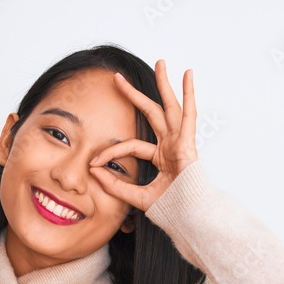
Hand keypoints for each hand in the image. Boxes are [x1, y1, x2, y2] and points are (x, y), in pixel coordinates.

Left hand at [88, 59, 198, 212]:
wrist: (190, 220)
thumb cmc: (172, 212)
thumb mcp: (137, 197)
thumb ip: (117, 186)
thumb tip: (94, 173)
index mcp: (162, 158)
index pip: (131, 146)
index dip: (110, 152)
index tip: (93, 163)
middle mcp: (171, 146)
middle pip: (151, 114)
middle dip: (135, 95)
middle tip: (118, 78)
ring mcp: (181, 143)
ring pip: (170, 107)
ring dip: (165, 84)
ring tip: (161, 62)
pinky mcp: (189, 144)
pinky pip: (189, 115)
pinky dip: (189, 94)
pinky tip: (187, 75)